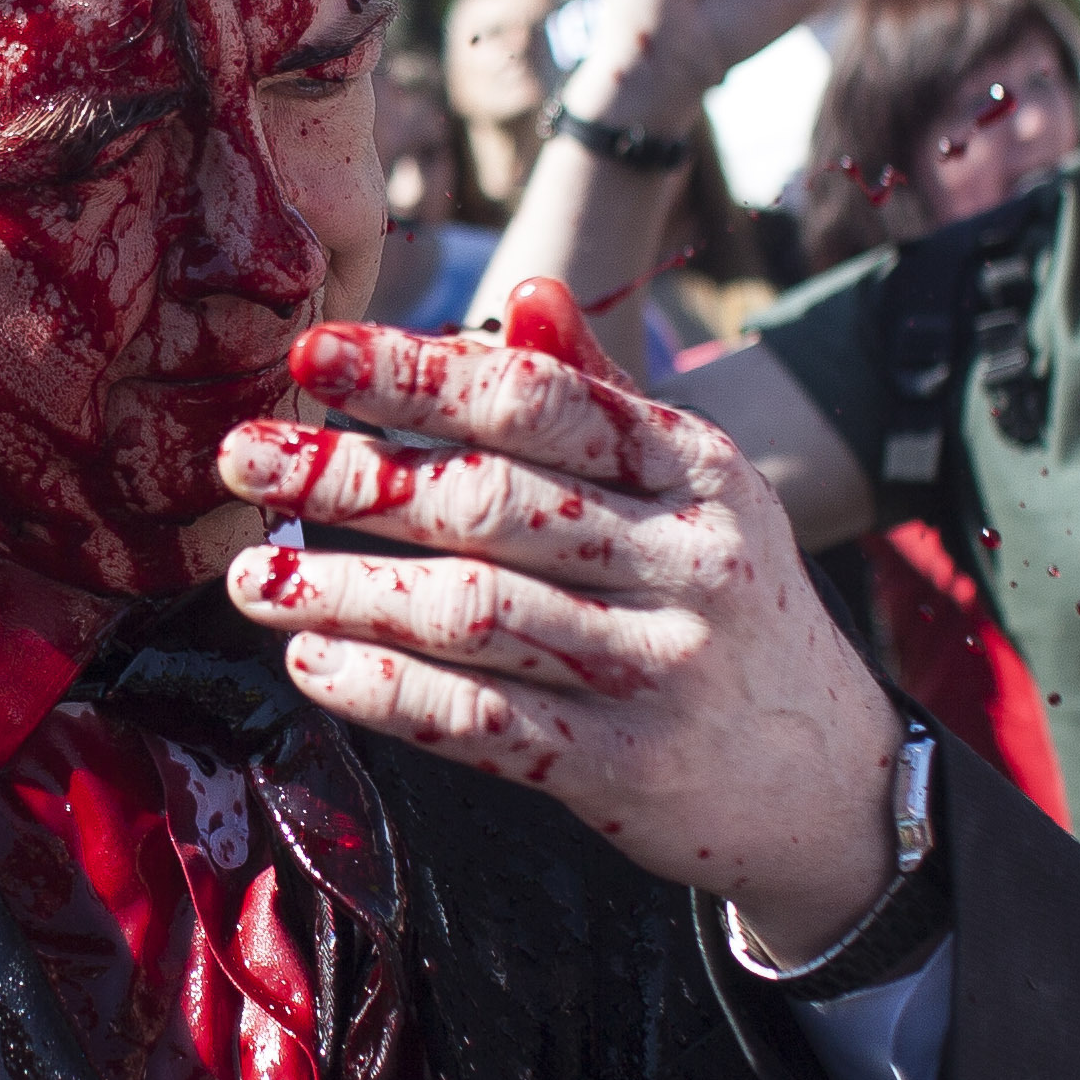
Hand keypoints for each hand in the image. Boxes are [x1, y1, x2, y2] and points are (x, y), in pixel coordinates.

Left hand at [215, 285, 905, 960]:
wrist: (837, 784)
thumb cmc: (735, 611)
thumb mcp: (702, 493)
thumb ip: (603, 398)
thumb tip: (520, 296)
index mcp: (698, 470)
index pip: (537, 403)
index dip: (416, 375)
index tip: (311, 354)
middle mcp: (685, 560)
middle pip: (487, 503)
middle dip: (347, 476)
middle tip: (241, 457)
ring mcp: (656, 668)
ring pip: (470, 613)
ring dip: (342, 590)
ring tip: (250, 576)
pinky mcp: (624, 769)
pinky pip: (482, 723)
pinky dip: (387, 693)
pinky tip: (314, 666)